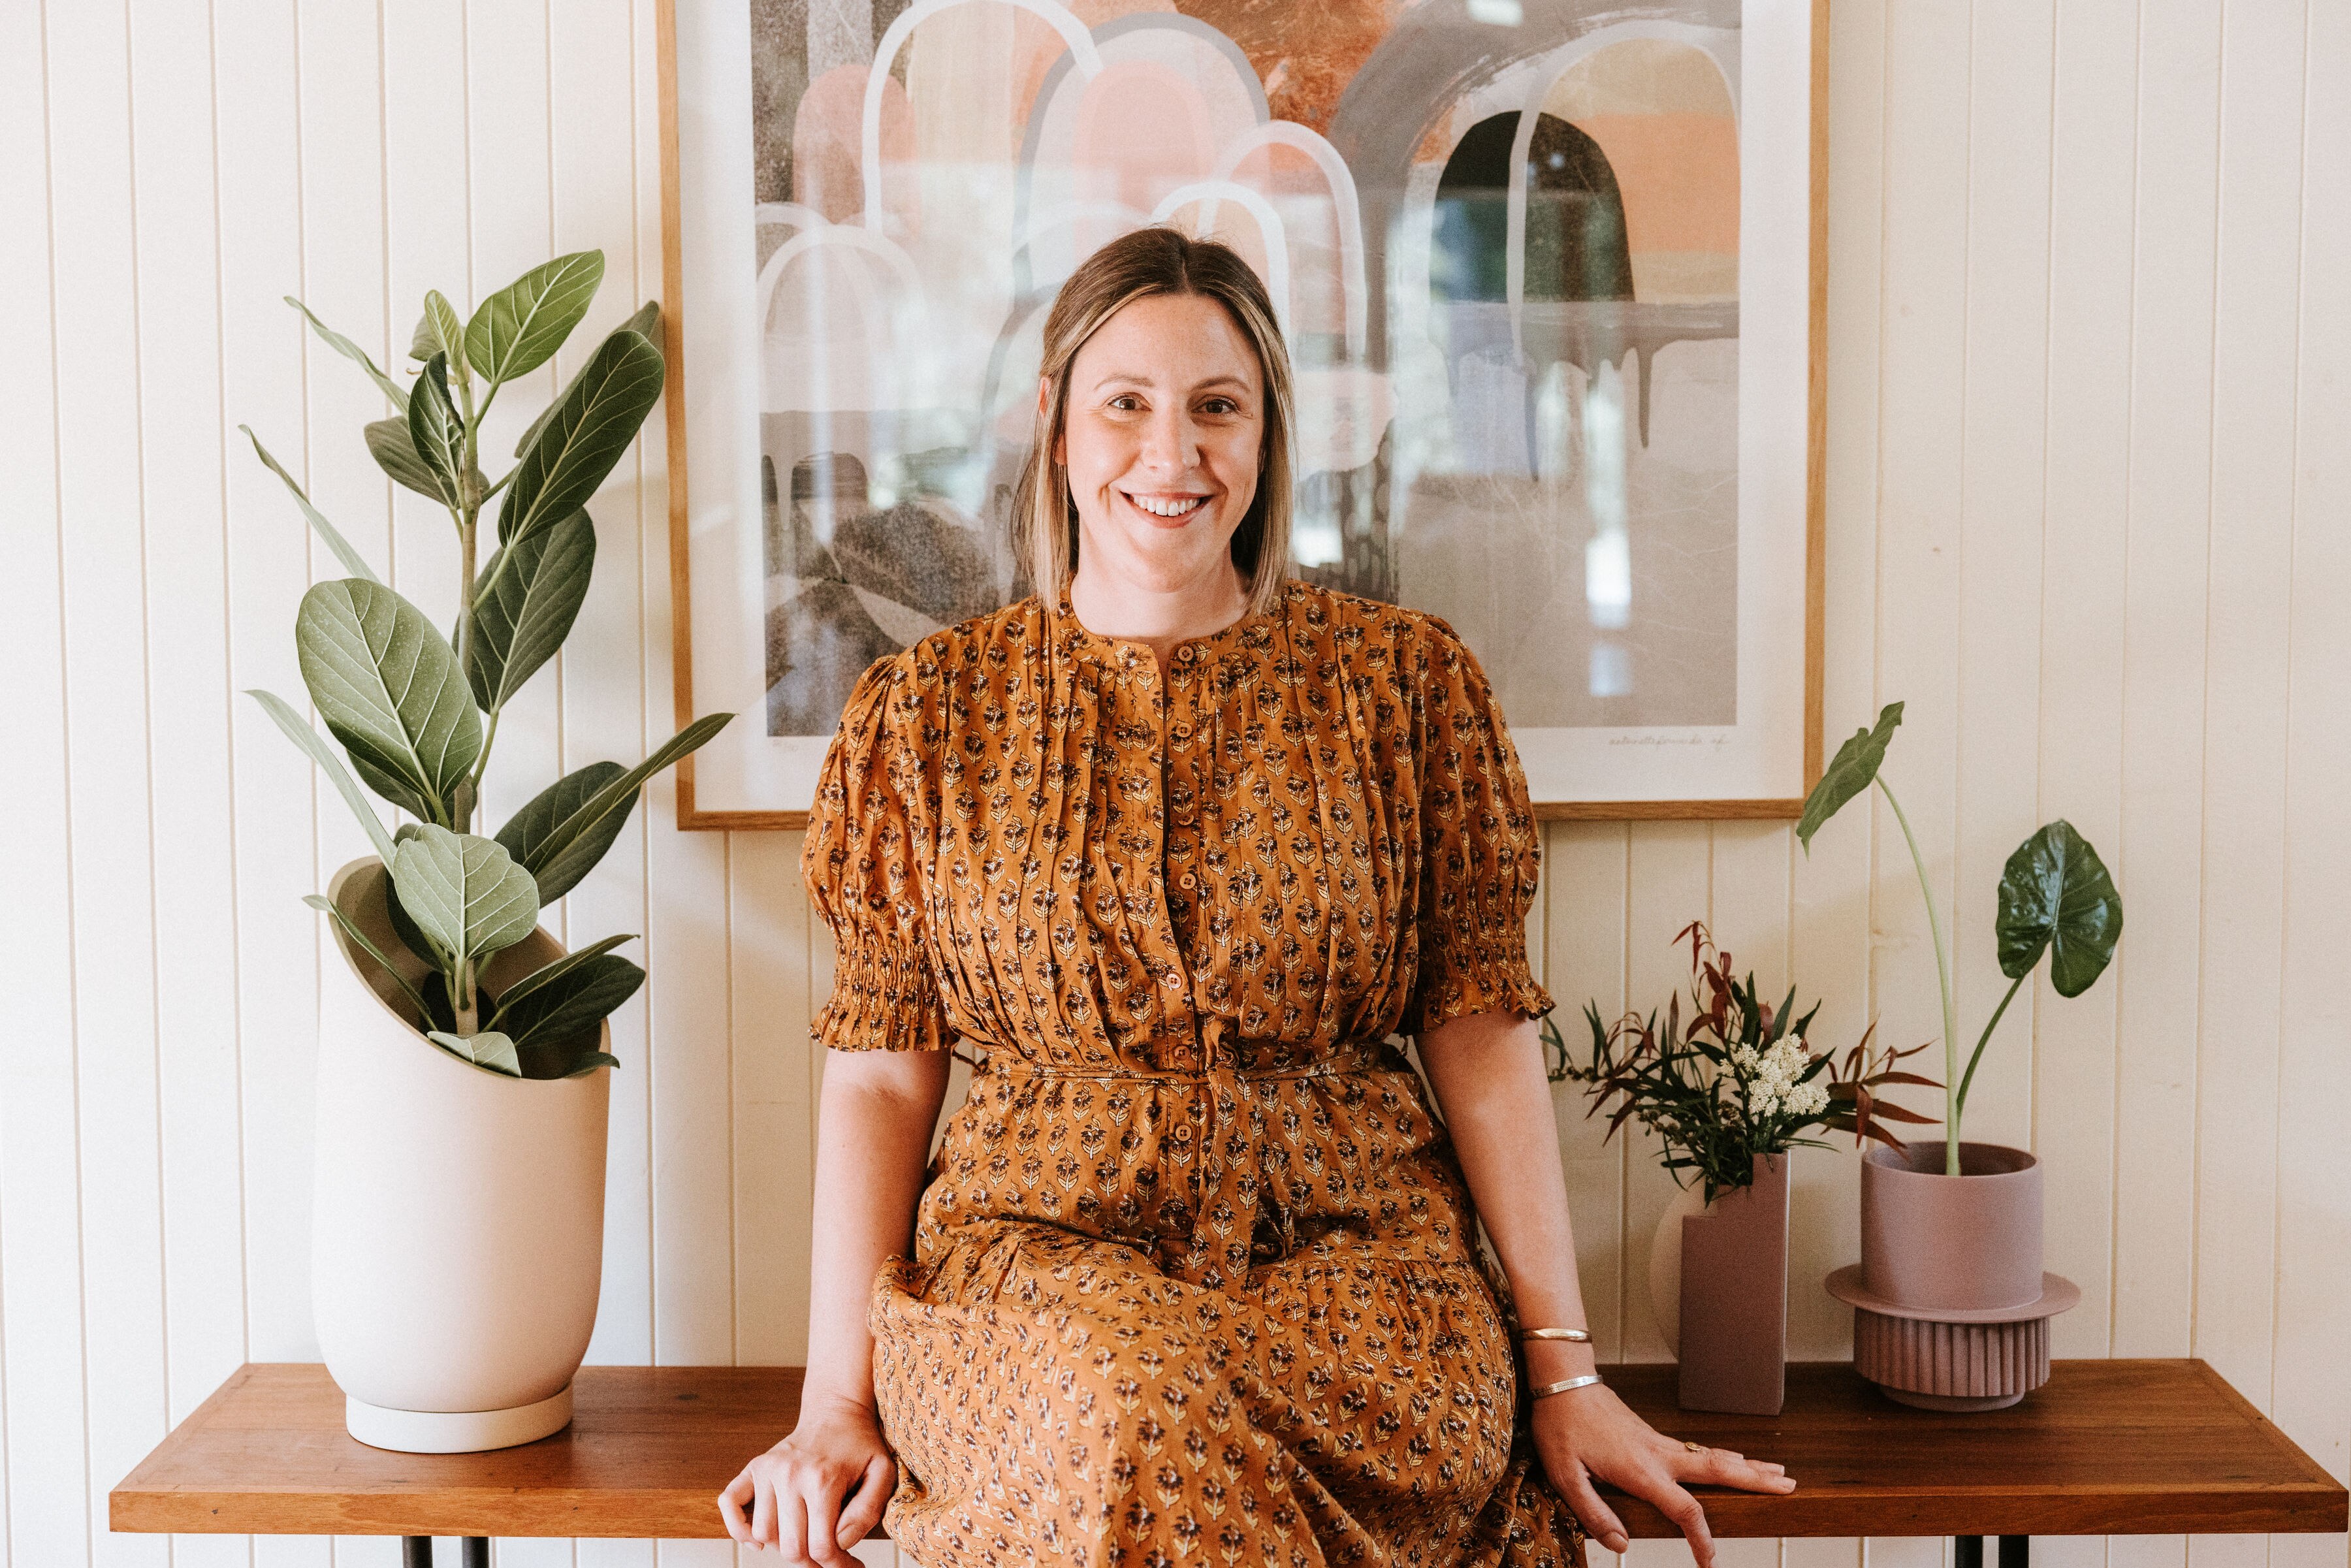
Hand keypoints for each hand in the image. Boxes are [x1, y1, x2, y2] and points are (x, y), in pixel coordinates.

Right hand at [717, 1391, 895, 1562]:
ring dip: (784, 1545)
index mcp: (823, 1479)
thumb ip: (867, 1511)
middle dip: (813, 1562)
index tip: (851, 1565)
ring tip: (807, 1536)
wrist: (836, 1411)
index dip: (837, 1566)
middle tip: (829, 1556)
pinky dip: (739, 1527)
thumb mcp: (882, 1474)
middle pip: (791, 1547)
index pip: (821, 1547)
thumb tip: (840, 1541)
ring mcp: (768, 1470)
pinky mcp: (754, 1467)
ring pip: (764, 1534)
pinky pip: (729, 1503)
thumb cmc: (861, 1446)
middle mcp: (790, 1474)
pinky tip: (760, 1538)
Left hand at [1527, 1382, 1793, 1567]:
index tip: (1709, 1562)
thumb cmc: (1561, 1426)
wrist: (1563, 1380)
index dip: (1701, 1538)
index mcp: (1640, 1469)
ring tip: (1779, 1474)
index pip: (1684, 1509)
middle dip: (1755, 1481)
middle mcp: (1658, 1454)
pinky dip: (1725, 1455)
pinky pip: (1698, 1449)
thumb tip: (1622, 1545)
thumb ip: (1593, 1512)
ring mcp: (1659, 1442)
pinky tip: (1736, 1457)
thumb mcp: (1565, 1475)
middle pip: (1717, 1470)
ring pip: (1713, 1456)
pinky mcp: (1653, 1436)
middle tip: (1789, 1488)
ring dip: (1748, 1466)